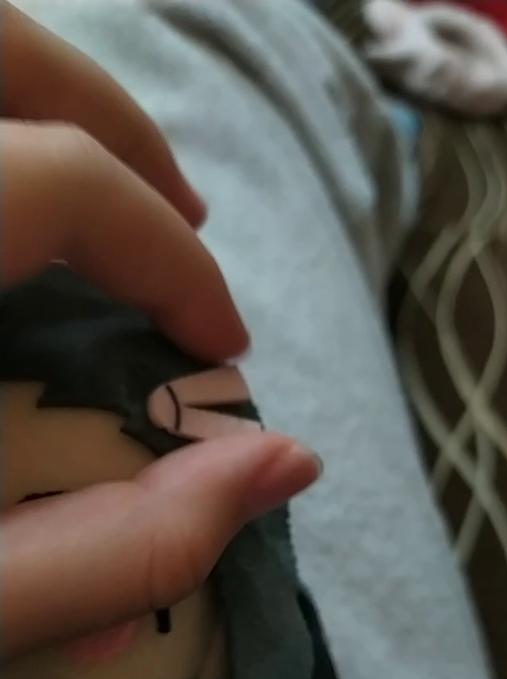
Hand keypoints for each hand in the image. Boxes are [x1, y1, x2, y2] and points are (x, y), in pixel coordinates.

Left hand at [1, 3, 319, 657]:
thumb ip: (122, 553)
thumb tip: (284, 466)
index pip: (56, 184)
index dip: (165, 259)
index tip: (220, 342)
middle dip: (114, 120)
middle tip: (186, 218)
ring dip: (53, 104)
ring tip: (122, 200)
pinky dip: (1, 143)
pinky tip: (29, 226)